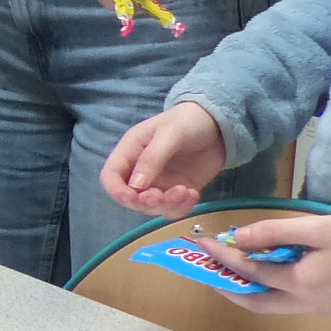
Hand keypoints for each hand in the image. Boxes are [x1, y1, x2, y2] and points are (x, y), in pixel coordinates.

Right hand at [100, 102, 228, 216]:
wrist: (218, 125)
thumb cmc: (186, 122)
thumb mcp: (169, 135)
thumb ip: (151, 159)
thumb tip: (135, 187)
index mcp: (130, 152)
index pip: (111, 177)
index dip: (117, 191)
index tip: (134, 198)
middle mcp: (140, 172)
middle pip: (131, 198)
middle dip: (145, 202)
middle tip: (162, 197)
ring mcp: (160, 184)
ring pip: (153, 207)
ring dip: (167, 206)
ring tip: (186, 192)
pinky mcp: (178, 191)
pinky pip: (173, 208)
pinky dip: (182, 207)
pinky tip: (193, 194)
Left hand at [212, 213, 330, 314]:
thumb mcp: (314, 228)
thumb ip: (274, 232)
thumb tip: (238, 238)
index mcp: (302, 284)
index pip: (251, 273)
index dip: (225, 258)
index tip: (204, 243)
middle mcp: (307, 304)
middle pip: (256, 303)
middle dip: (228, 286)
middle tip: (209, 269)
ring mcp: (319, 309)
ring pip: (272, 306)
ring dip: (248, 290)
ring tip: (231, 270)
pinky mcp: (329, 307)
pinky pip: (289, 303)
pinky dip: (269, 291)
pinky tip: (265, 274)